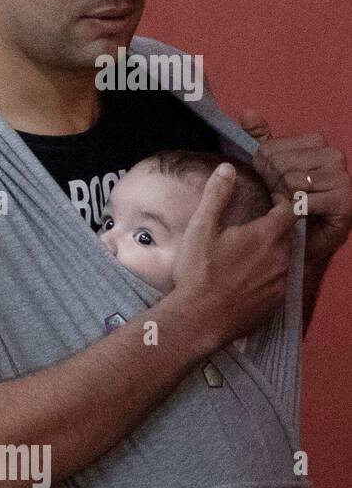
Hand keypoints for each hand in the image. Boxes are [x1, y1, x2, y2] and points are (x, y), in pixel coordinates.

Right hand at [170, 162, 297, 347]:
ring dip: (270, 254)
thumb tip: (227, 168)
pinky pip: (277, 282)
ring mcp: (280, 282)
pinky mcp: (275, 302)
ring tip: (246, 256)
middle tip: (252, 228)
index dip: (281, 202)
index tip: (271, 200)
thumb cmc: (198, 272)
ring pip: (282, 259)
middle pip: (286, 235)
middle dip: (273, 229)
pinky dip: (266, 277)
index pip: (289, 210)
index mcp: (265, 236)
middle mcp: (280, 258)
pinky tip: (245, 280)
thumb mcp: (201, 228)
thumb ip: (216, 196)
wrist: (199, 319)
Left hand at [239, 108, 351, 265]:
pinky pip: (305, 200)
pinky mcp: (345, 200)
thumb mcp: (268, 166)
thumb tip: (247, 112)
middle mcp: (333, 155)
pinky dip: (294, 210)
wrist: (303, 235)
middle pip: (280, 165)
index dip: (260, 169)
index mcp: (315, 142)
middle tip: (279, 197)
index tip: (268, 180)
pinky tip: (297, 214)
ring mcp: (342, 177)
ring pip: (292, 182)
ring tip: (288, 205)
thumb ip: (259, 139)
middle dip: (271, 185)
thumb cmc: (286, 198)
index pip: (269, 149)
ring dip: (282, 198)